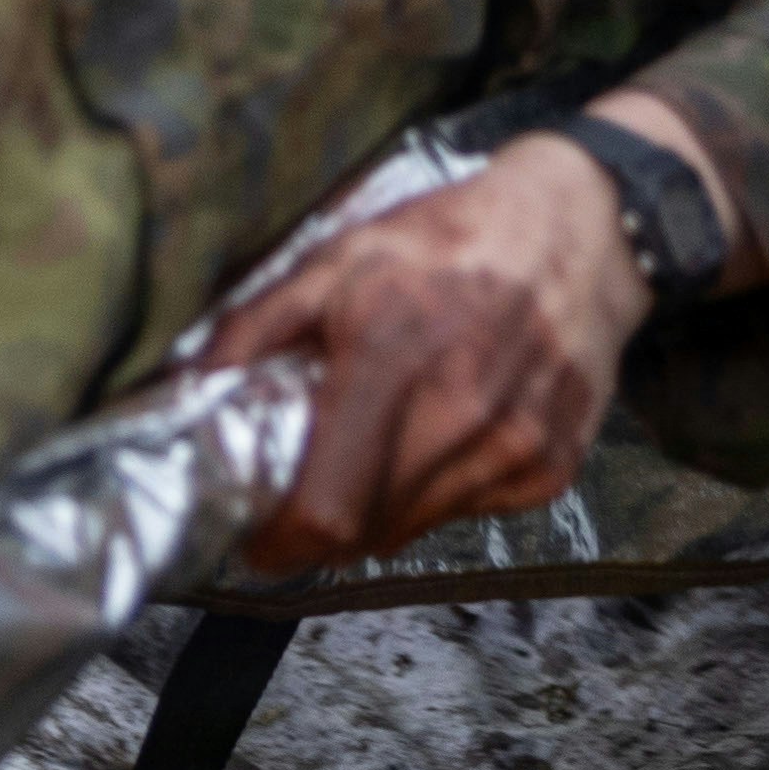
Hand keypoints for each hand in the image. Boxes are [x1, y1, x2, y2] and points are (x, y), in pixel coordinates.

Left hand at [190, 129, 656, 574]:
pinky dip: (438, 491)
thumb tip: (188, 389)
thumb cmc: (451, 237)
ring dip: (380, 511)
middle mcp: (461, 410)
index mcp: (392, 354)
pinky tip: (439, 435)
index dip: (282, 541)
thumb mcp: (339, 255)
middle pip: (368, 531)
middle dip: (322, 528)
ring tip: (373, 455)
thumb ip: (258, 326)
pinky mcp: (552, 463)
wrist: (580, 228)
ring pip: (417, 527)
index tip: (258, 539)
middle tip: (304, 497)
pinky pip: (470, 509)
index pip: (329, 507)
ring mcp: (515, 443)